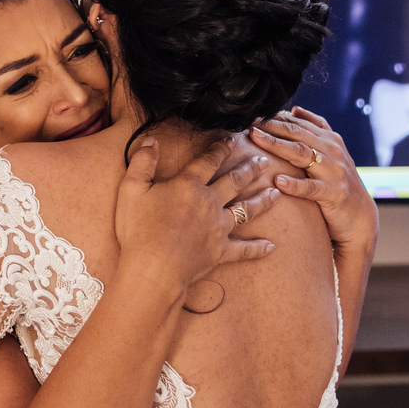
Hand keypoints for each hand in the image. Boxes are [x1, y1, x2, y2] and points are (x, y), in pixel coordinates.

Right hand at [115, 137, 278, 289]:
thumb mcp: (131, 189)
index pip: (208, 160)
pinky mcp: (220, 252)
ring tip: (276, 193)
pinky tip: (271, 246)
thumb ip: (142, 162)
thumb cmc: (138, 229)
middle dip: (250, 168)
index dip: (220, 147)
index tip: (230, 138)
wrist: (153, 269)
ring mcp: (218, 228)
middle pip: (235, 181)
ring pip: (246, 210)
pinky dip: (257, 248)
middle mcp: (209, 202)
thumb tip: (150, 141)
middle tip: (264, 160)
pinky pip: (244, 249)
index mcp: (189, 185)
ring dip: (262, 200)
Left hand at [249, 107, 377, 257]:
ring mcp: (334, 171)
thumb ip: (315, 130)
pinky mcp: (334, 193)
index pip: (298, 124)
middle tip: (248, 122)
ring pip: (301, 154)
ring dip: (276, 145)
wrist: (359, 215)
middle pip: (297, 134)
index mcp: (329, 139)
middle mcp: (333, 151)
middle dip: (271, 126)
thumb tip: (294, 110)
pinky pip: (311, 188)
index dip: (275, 118)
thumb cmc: (337, 182)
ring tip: (256, 138)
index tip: (252, 114)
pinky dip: (295, 184)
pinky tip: (278, 181)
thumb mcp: (330, 153)